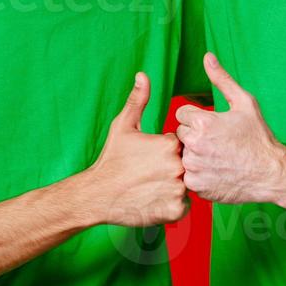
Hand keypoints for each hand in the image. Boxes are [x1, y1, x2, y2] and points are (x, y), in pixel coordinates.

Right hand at [84, 72, 188, 226]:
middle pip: (187, 163)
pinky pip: (185, 205)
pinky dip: (173, 203)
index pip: (181, 144)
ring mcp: (179, 190)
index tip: (149, 157)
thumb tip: (143, 75)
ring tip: (151, 186)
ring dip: (175, 185)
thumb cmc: (111, 159)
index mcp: (169, 145)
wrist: (97, 196)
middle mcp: (178, 167)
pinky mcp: (176, 210)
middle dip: (173, 168)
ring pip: (188, 185)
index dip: (165, 149)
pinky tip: (154, 199)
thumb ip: (138, 100)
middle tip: (150, 173)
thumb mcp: (123, 126)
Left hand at [174, 54, 285, 205]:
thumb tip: (207, 57)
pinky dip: (200, 174)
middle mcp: (194, 145)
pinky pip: (189, 175)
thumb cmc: (259, 137)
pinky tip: (218, 171)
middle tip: (219, 143)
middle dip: (195, 136)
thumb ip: (222, 79)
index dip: (199, 119)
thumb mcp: (244, 103)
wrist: (271, 174)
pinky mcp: (196, 186)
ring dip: (196, 155)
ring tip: (219, 158)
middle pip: (181, 134)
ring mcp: (194, 167)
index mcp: (202, 122)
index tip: (215, 126)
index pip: (182, 114)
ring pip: (184, 155)